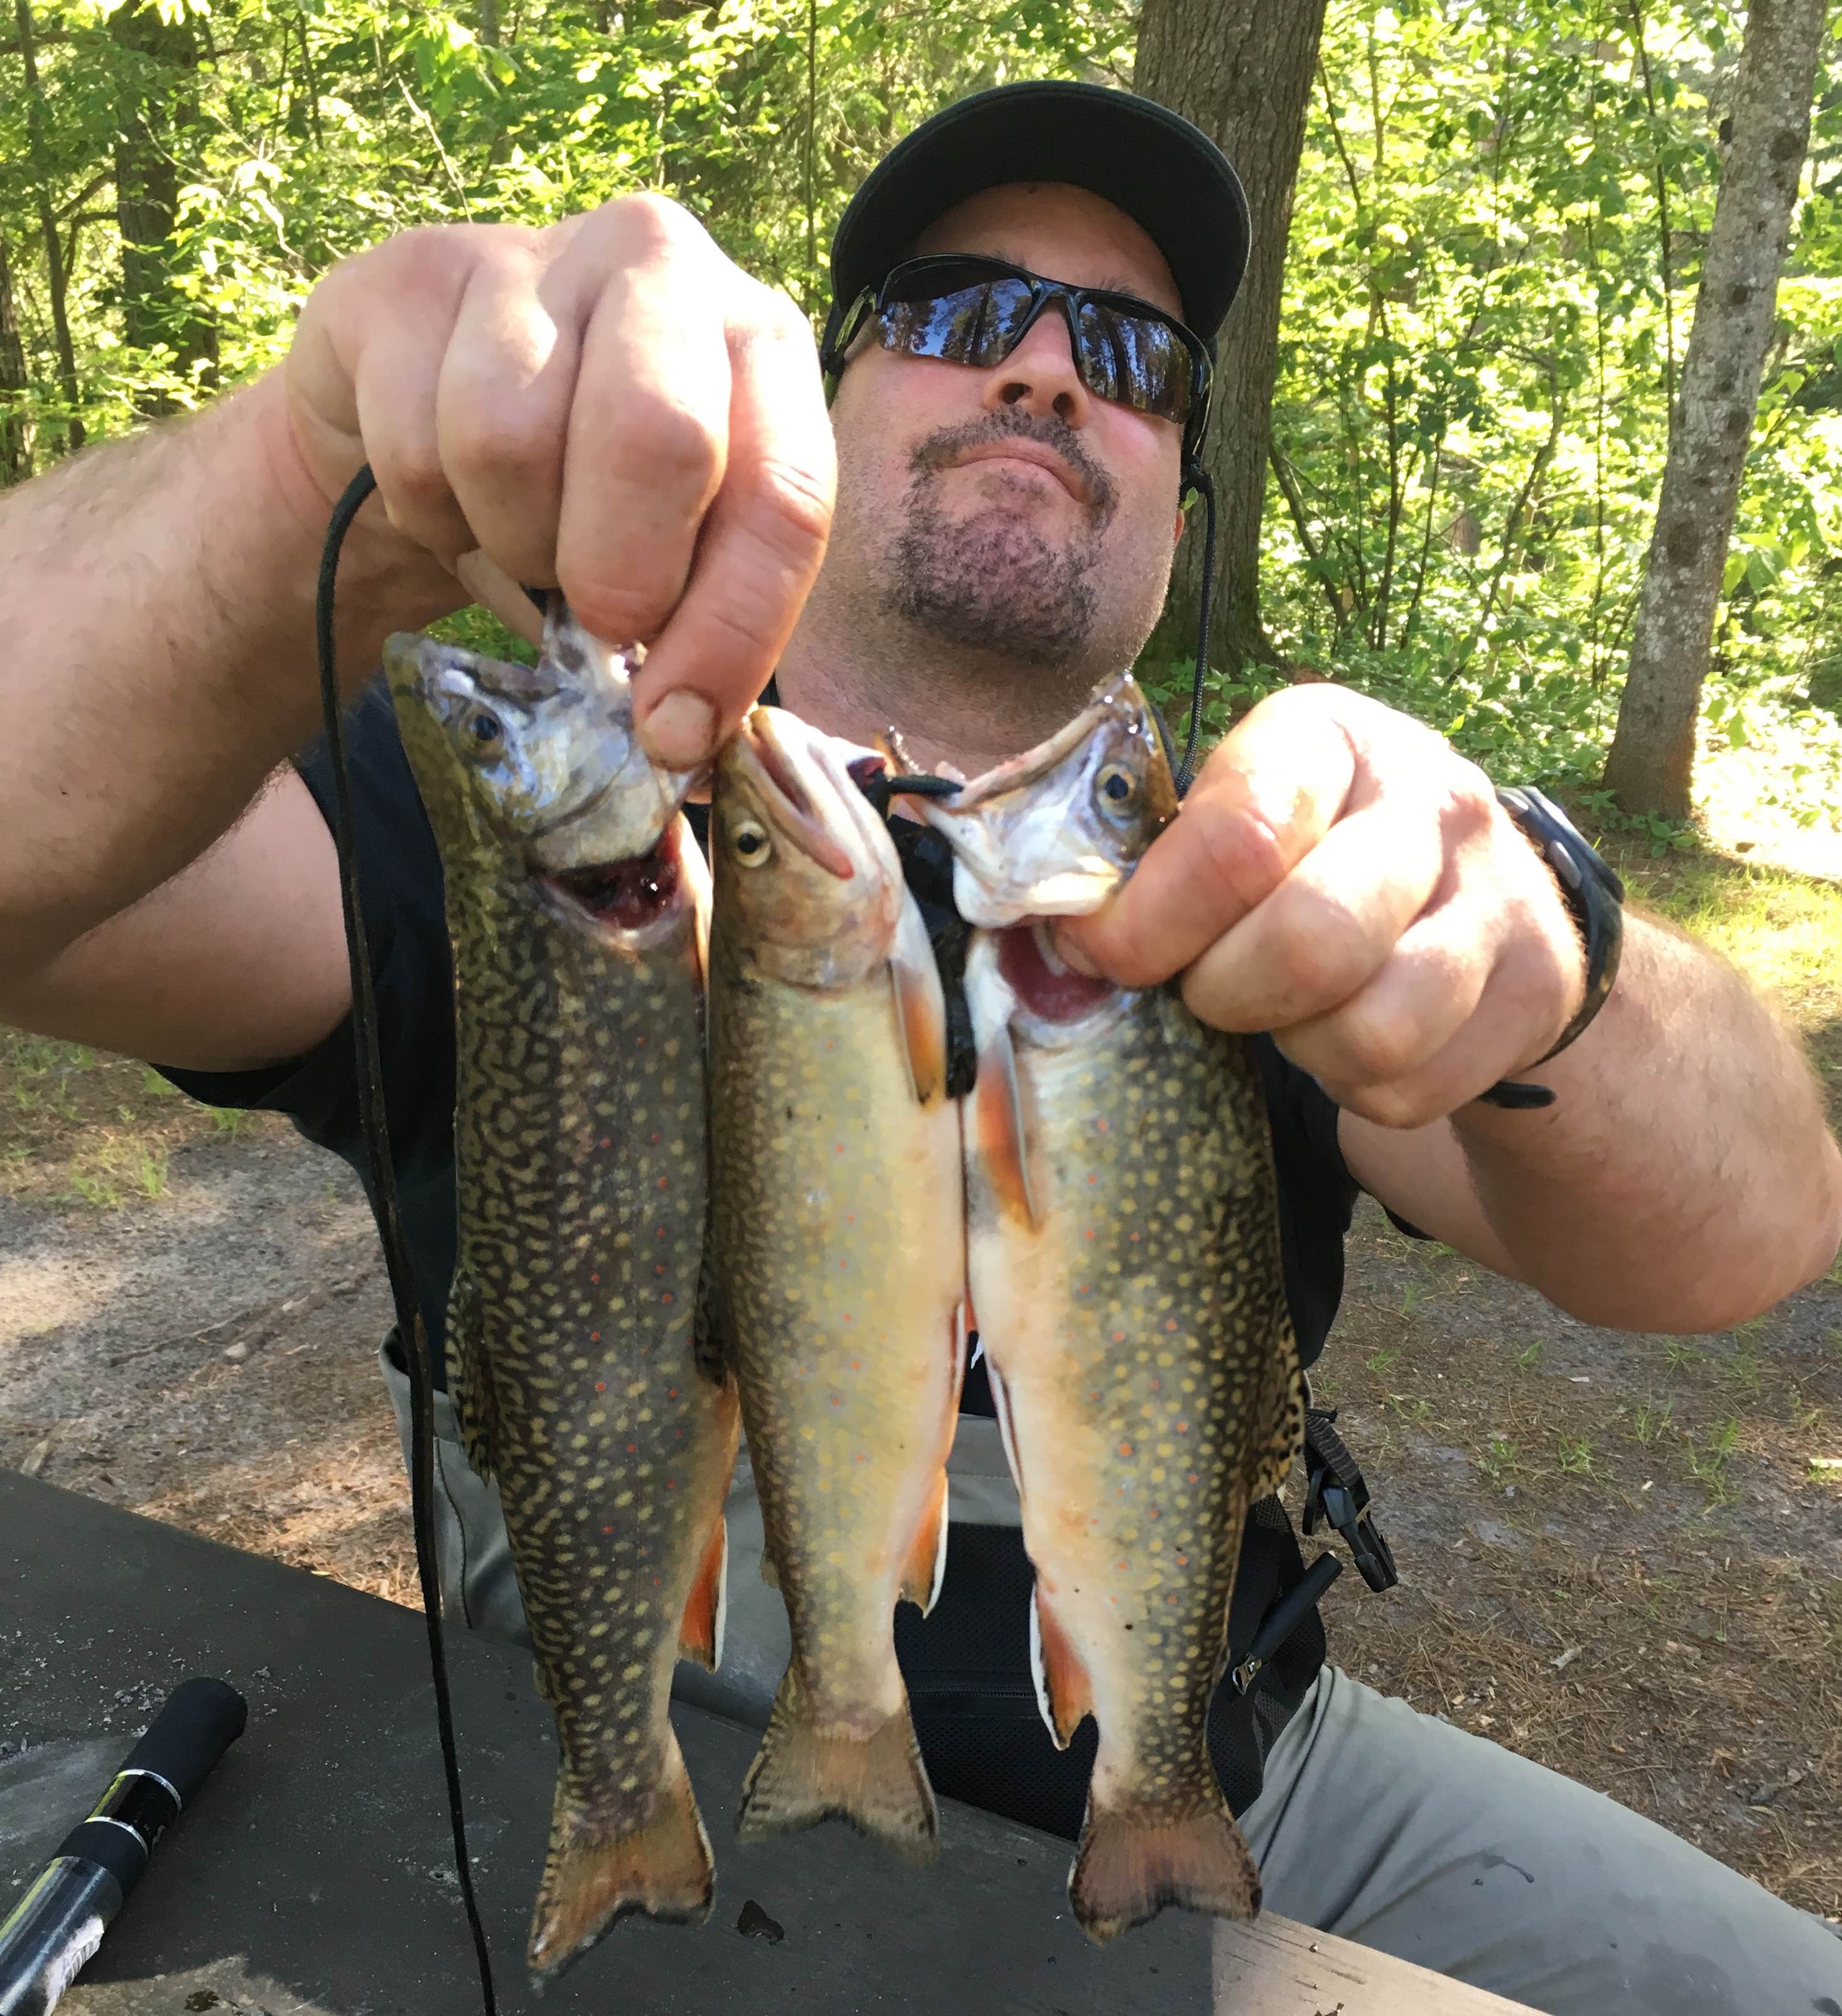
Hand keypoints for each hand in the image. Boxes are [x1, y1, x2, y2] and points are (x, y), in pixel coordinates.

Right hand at [284, 195, 835, 767]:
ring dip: (510, 542)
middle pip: (659, 436)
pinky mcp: (411, 274)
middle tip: (592, 617)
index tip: (674, 726)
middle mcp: (661, 262)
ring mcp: (531, 254)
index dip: (732, 630)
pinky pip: (413, 444)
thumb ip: (703, 623)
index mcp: (761, 344)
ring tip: (522, 536)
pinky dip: (430, 514)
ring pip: (509, 442)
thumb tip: (676, 730)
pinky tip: (451, 494)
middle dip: (619, 572)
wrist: (429, 419)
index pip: (785, 492)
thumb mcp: (676, 553)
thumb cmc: (585, 498)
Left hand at [1059, 684, 1586, 1126]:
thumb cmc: (1313, 849)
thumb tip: (1048, 944)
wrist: (1486, 891)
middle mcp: (1429, 801)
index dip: (1146, 922)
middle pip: (1310, 943)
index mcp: (1329, 736)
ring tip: (1285, 1012)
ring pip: (1370, 1033)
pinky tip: (1346, 1038)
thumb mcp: (1237, 812)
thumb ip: (1151, 861)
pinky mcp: (1535, 991)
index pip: (1234, 840)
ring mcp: (1496, 898)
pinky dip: (1357, 1088)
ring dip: (1298, 1047)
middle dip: (1226, 992)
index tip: (1099, 952)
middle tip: (1207, 989)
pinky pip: (1410, 1089)